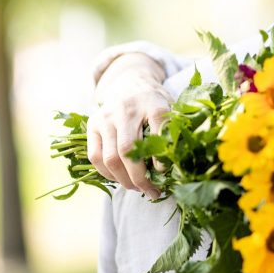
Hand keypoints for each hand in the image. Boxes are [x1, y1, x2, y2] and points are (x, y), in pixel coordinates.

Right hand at [87, 53, 168, 198]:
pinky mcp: (93, 125)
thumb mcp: (172, 108)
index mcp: (153, 103)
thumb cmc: (155, 102)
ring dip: (124, 180)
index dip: (161, 159)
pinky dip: (107, 174)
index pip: (158, 133)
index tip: (165, 172)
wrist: (130, 81)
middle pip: (129, 151)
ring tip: (137, 189)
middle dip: (140, 178)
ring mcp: (107, 117)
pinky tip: (120, 179)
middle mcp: (127, 110)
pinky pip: (95, 156)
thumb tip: (181, 163)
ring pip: (110, 157)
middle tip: (152, 191)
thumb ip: (175, 131)